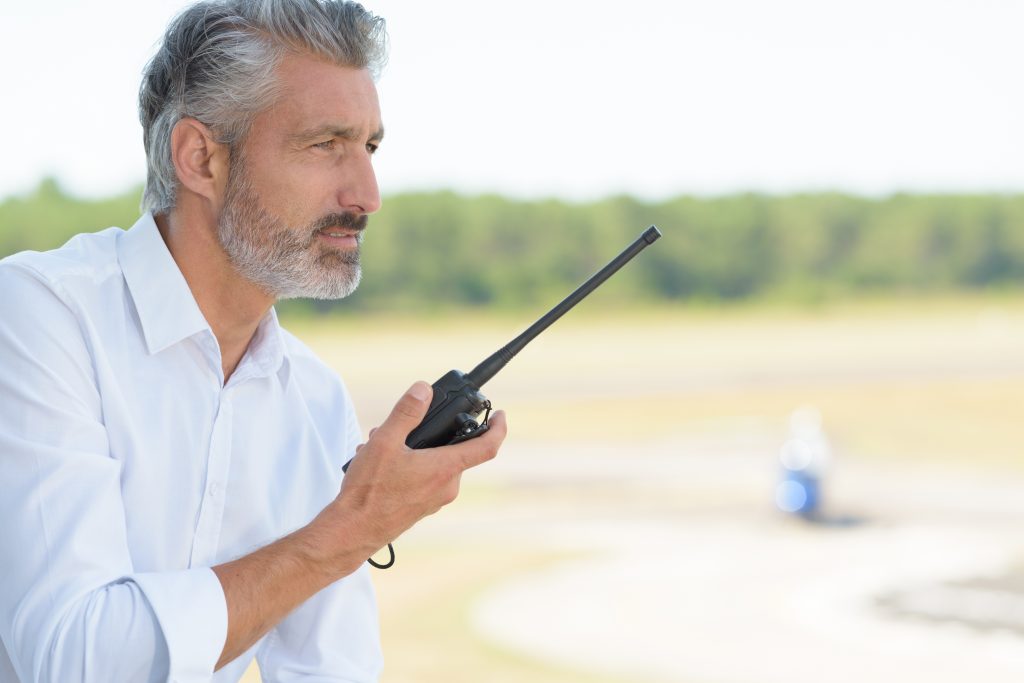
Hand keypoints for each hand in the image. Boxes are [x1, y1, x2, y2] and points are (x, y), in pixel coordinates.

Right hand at [320, 381, 506, 567]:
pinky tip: (379, 463)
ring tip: (379, 444)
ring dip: (411, 448)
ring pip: (433, 462)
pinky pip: (423, 478)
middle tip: (401, 424)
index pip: (487, 447)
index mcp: (446, 469)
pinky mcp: (421, 507)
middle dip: (429, 432)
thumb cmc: (370, 492)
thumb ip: (406, 413)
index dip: (498, 427)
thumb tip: (423, 390)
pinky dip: (407, 465)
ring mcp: (434, 500)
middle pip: (452, 449)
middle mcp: (446, 487)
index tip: (500, 415)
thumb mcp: (385, 442)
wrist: (353, 532)